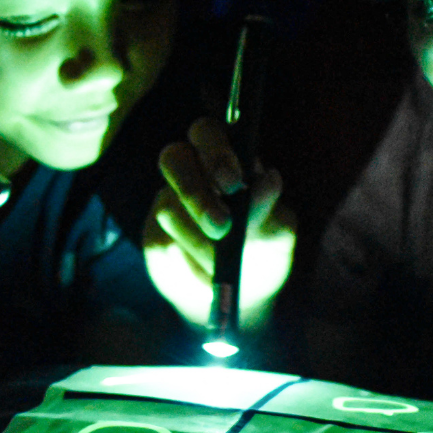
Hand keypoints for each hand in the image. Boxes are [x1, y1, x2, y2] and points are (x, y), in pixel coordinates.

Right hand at [143, 117, 295, 328]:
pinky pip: (162, 237)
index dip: (216, 152)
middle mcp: (193, 174)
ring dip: (199, 237)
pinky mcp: (156, 234)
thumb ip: (267, 208)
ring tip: (222, 262)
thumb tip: (266, 181)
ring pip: (168, 204)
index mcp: (227, 161)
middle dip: (195, 191)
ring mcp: (171, 204)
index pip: (209, 134)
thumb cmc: (262, 258)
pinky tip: (204, 269)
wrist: (236, 299)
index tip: (233, 184)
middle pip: (174, 157)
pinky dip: (188, 256)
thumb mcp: (275, 236)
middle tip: (222, 226)